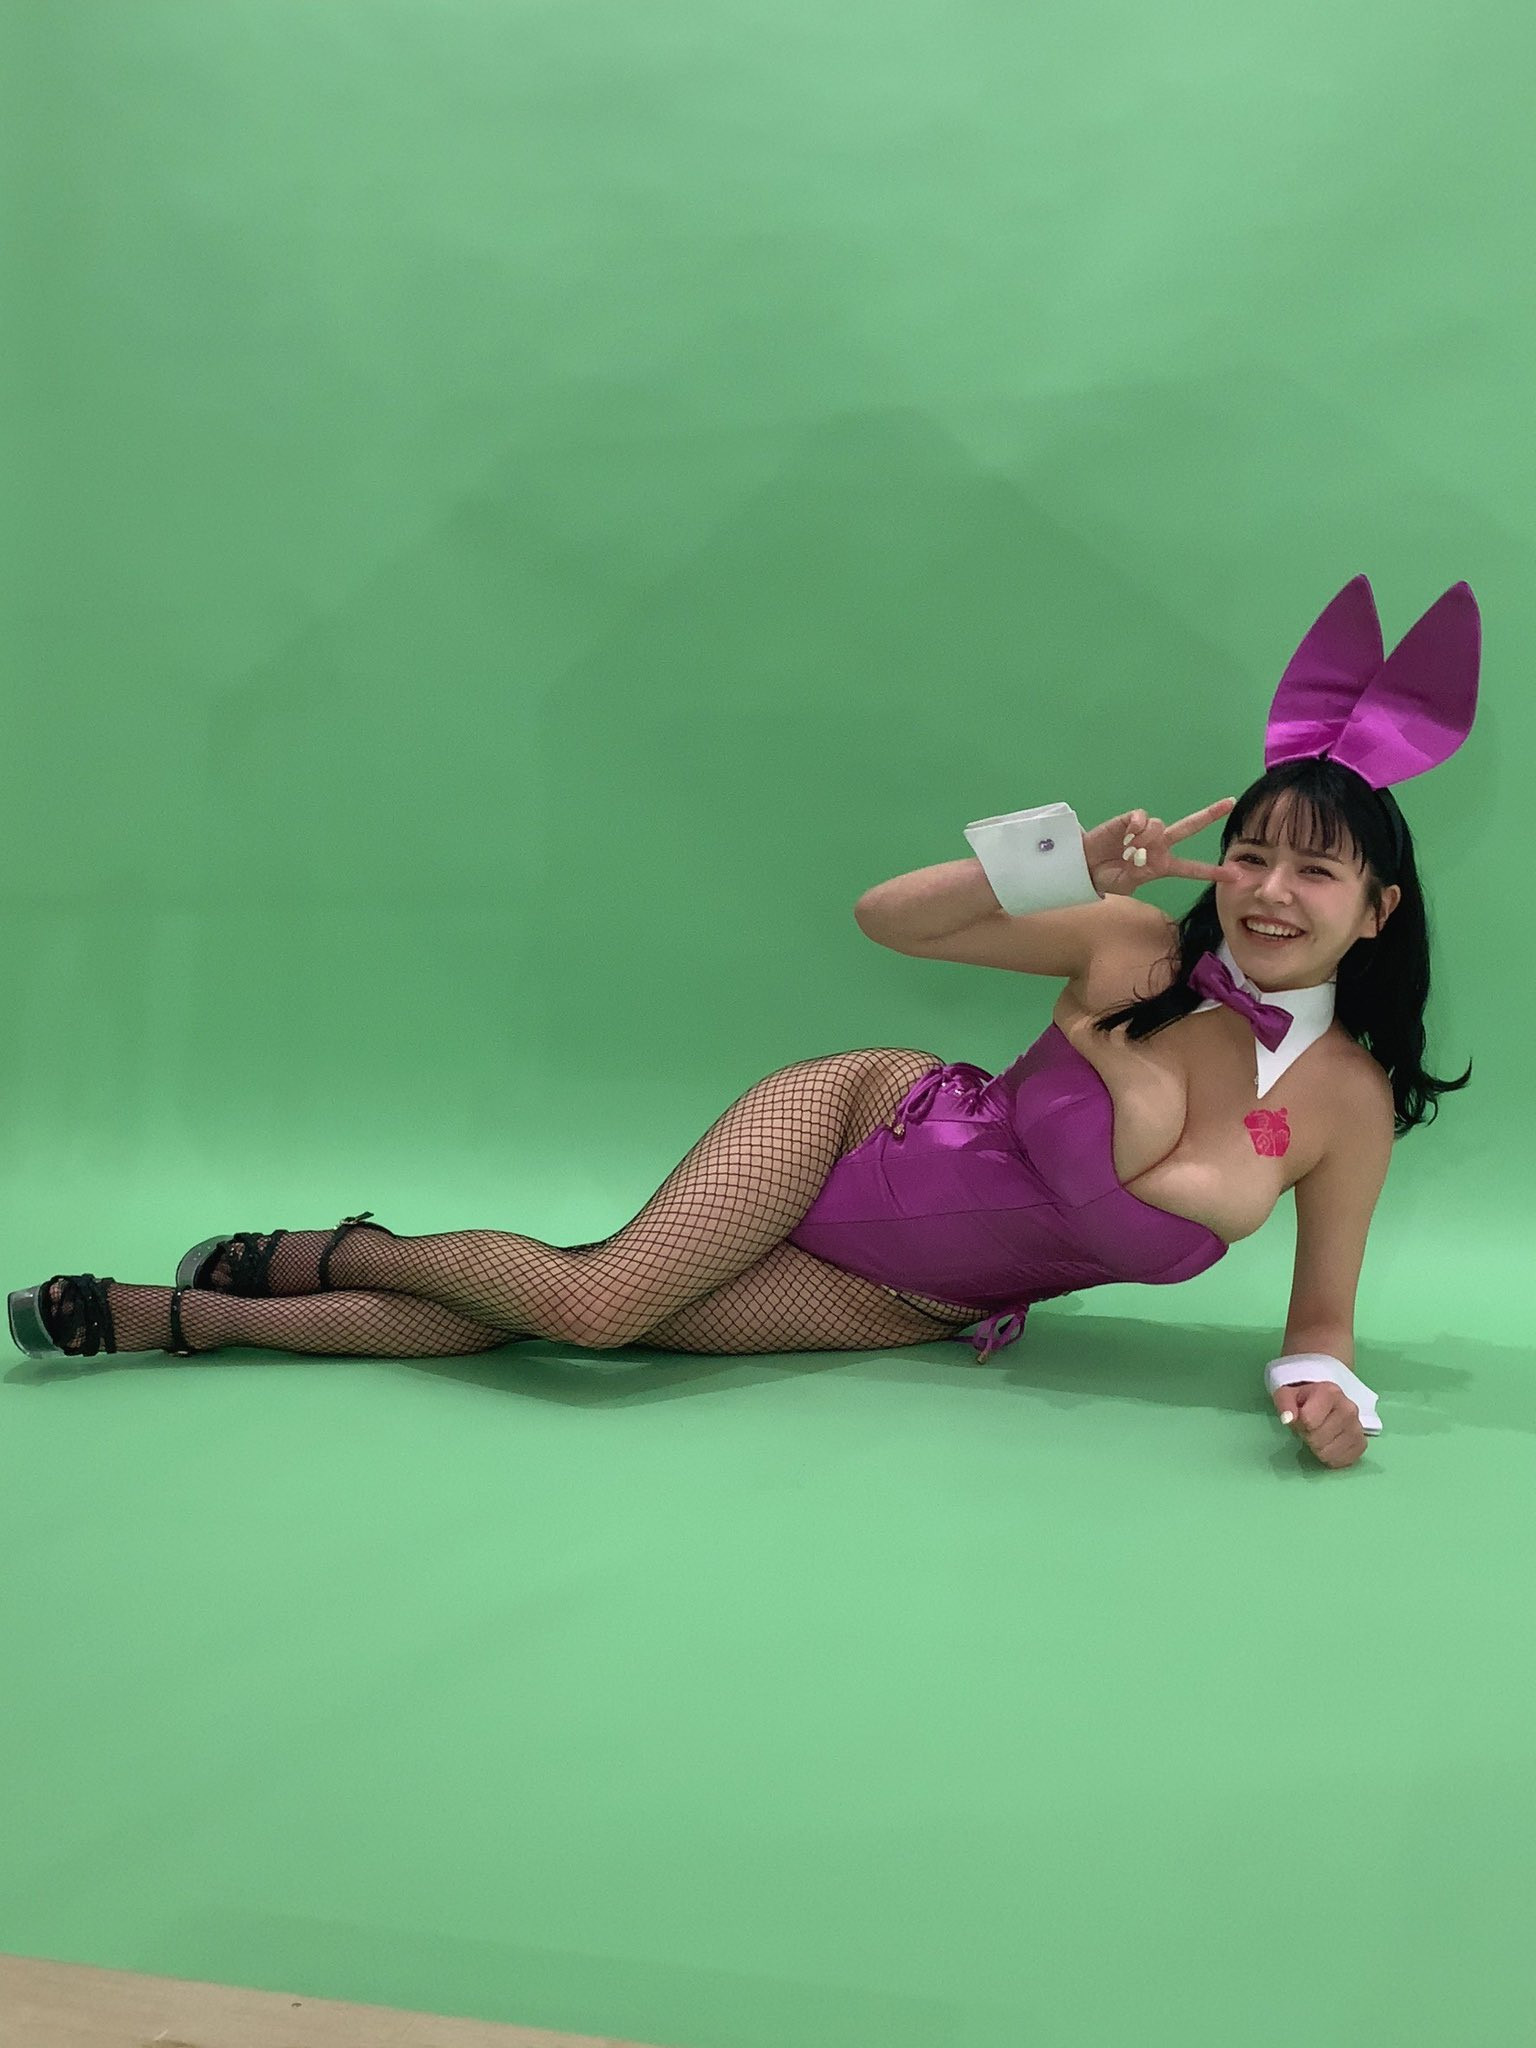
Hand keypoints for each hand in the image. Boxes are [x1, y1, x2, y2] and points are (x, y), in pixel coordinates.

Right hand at [1082, 796, 1248, 897]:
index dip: (1212, 872)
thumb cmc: (1106, 878)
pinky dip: (1137, 825)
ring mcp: (1145, 832)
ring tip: (1130, 849)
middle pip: (1189, 827)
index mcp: (1162, 865)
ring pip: (1160, 825)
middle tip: (1229, 802)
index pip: (1191, 868)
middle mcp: (1158, 845)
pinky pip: (1141, 818)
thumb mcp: (1127, 885)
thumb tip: (1145, 852)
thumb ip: (1140, 872)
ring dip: (1147, 838)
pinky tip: (1128, 834)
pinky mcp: (1129, 821)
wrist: (1084, 867)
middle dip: (1209, 815)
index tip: (1234, 874)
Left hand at [1272, 1382, 1367, 1468]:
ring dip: (1318, 1448)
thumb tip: (1288, 1419)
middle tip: (1309, 1427)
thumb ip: (1285, 1404)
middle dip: (1308, 1435)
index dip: (1299, 1423)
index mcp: (1330, 1393)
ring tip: (1319, 1433)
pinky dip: (1330, 1457)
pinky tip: (1329, 1444)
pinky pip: (1341, 1461)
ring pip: (1328, 1453)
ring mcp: (1358, 1427)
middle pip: (1317, 1439)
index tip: (1300, 1416)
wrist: (1325, 1400)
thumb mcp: (1286, 1395)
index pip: (1308, 1421)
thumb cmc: (1303, 1399)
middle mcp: (1349, 1409)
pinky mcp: (1361, 1444)